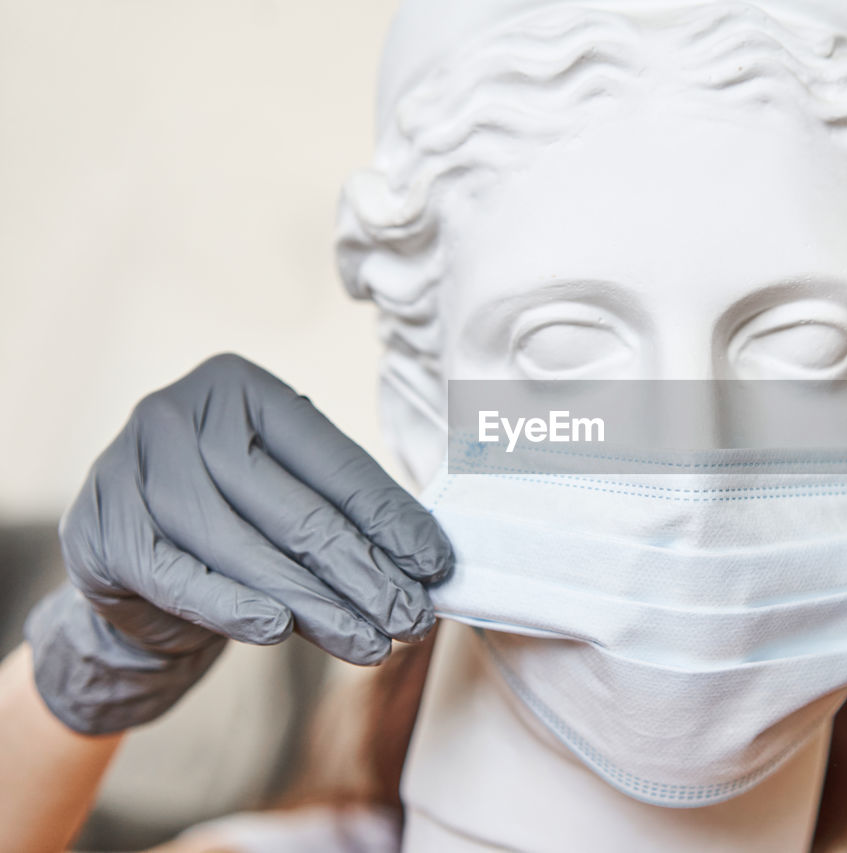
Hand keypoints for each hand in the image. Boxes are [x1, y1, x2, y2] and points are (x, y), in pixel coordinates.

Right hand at [25, 353, 452, 733]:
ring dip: (312, 604)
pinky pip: (178, 576)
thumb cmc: (237, 515)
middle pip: (290, 508)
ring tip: (367, 642)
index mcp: (240, 386)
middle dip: (361, 572)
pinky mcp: (99, 530)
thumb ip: (349, 512)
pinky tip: (279, 630)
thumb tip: (428, 562)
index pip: (332, 461)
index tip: (436, 567)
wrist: (136, 559)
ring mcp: (127, 468)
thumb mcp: (292, 491)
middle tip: (410, 620)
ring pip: (241, 547)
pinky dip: (231, 607)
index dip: (390, 519)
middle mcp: (177, 414)